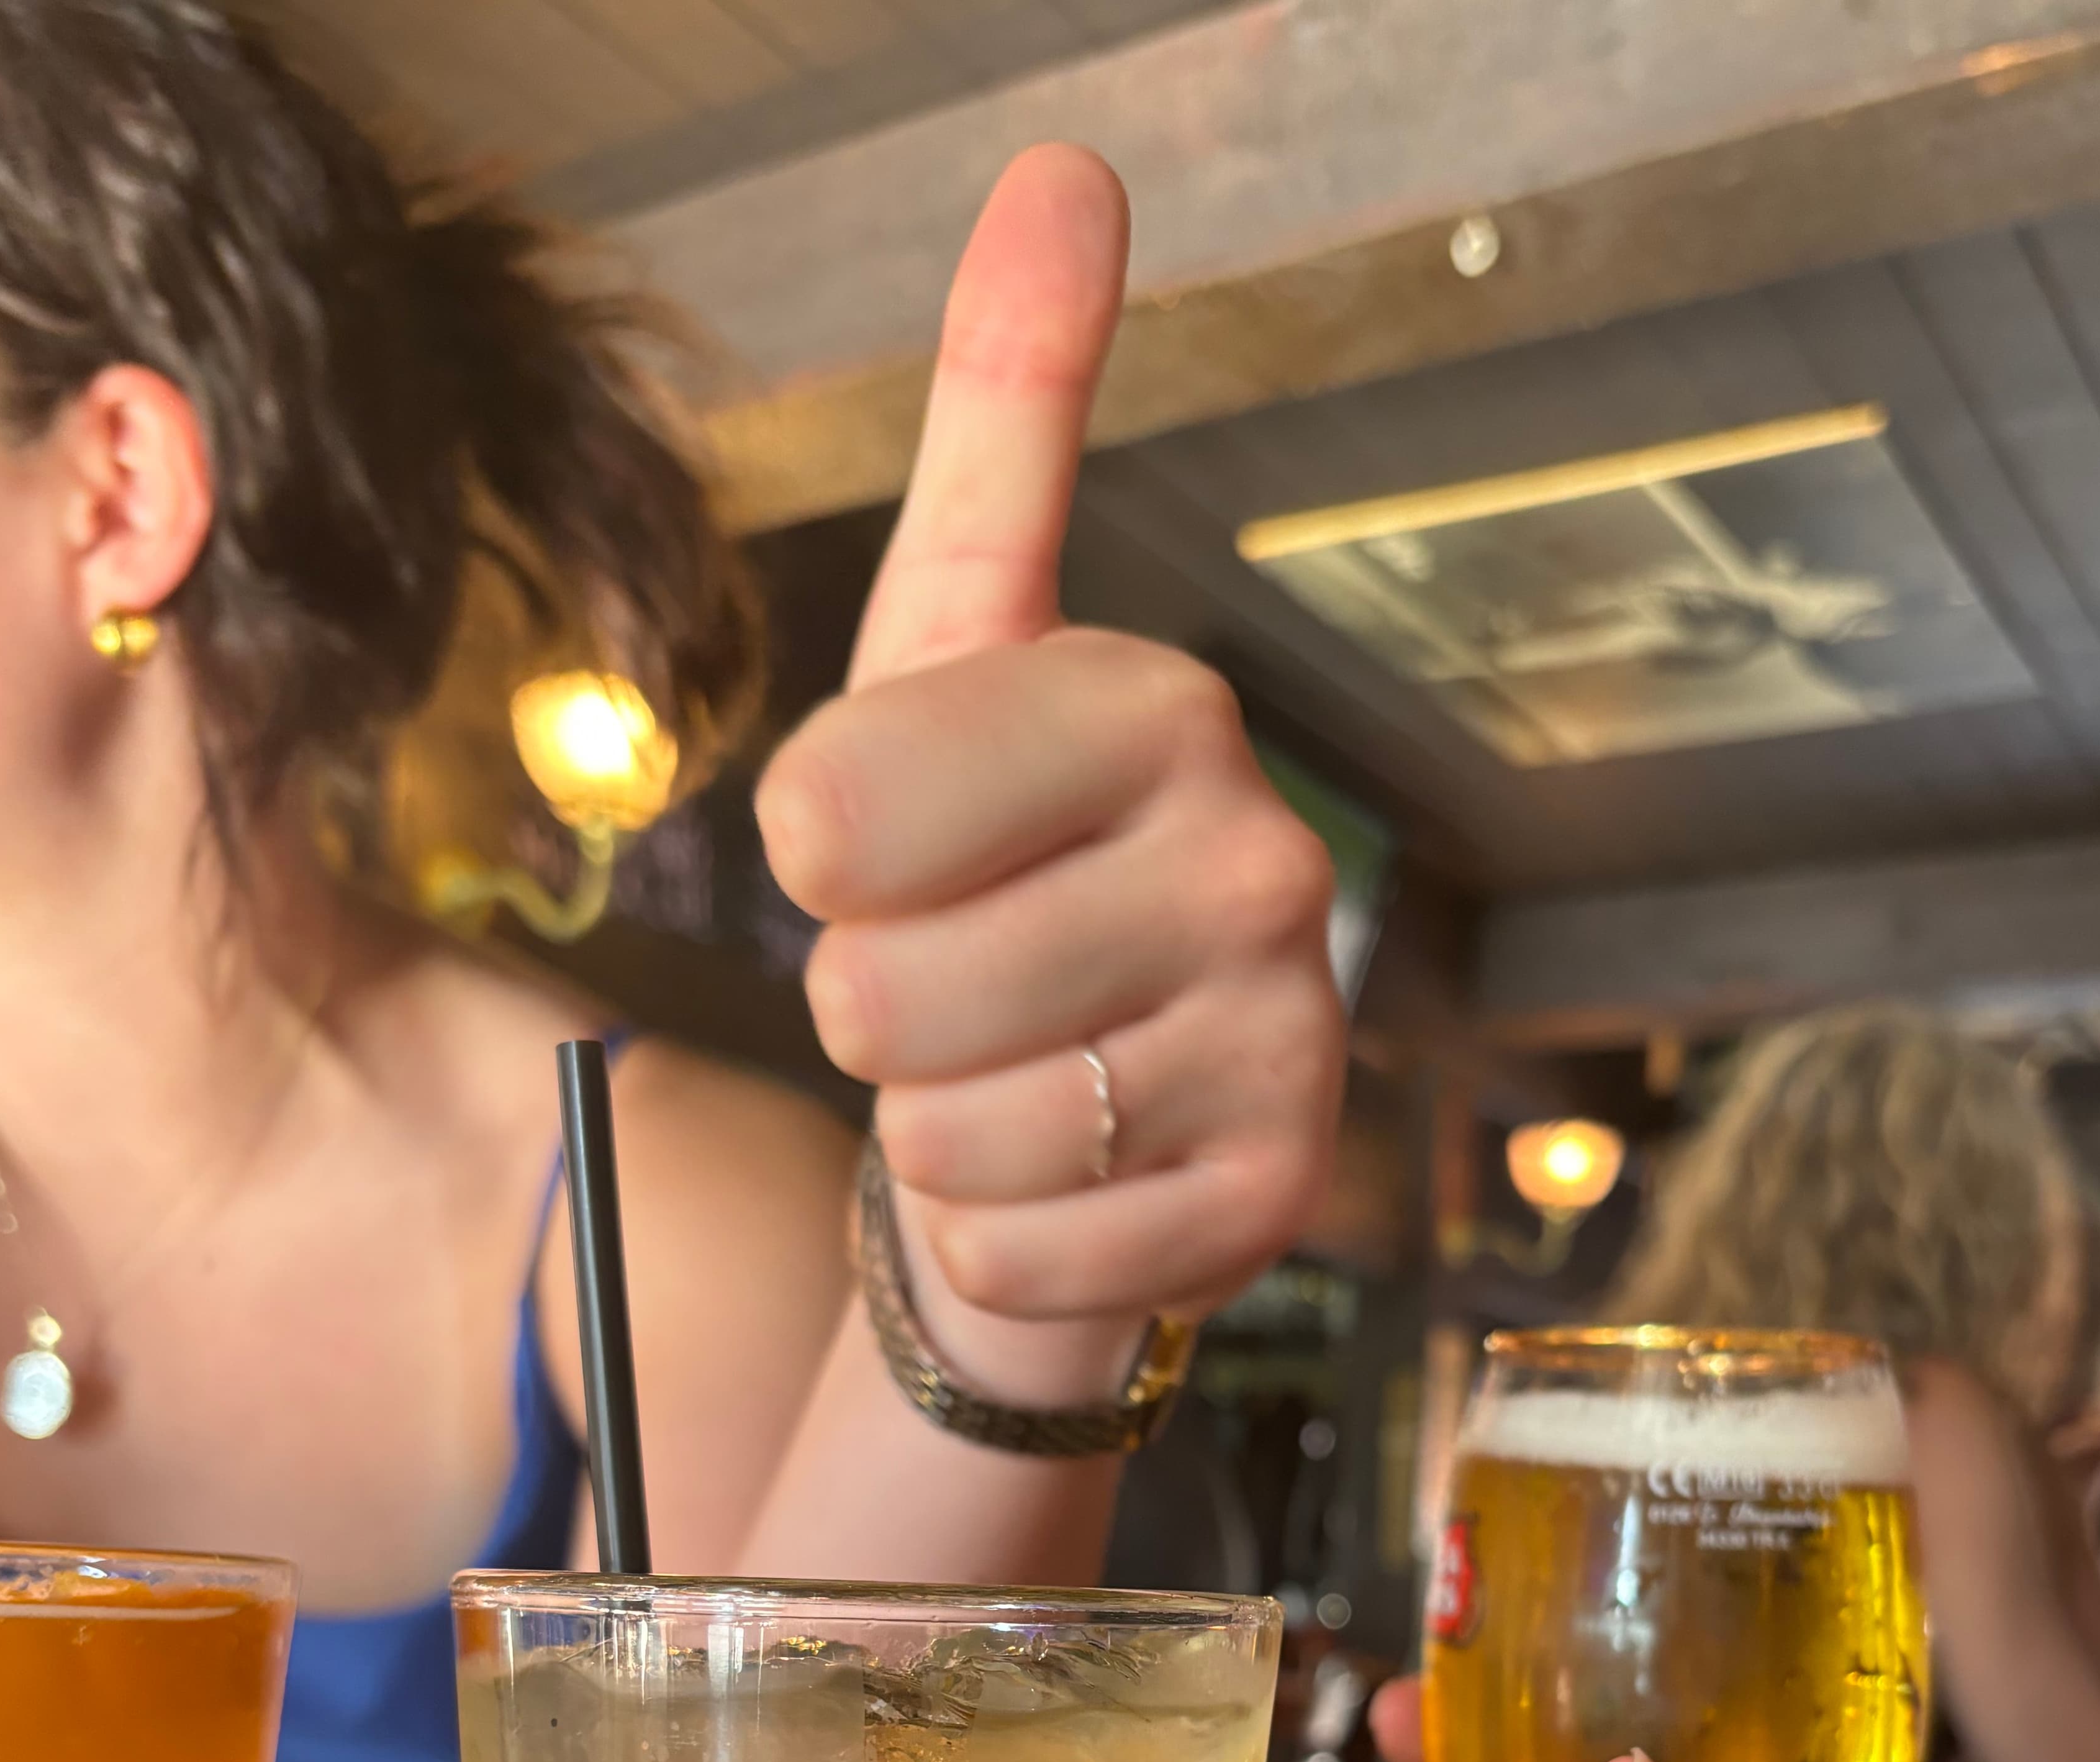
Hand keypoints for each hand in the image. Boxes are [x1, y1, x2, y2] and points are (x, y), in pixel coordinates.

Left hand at [755, 148, 1342, 1404]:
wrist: (1086, 1113)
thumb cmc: (987, 881)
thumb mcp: (952, 652)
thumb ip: (1002, 427)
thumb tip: (1066, 166)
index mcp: (1154, 705)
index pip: (840, 804)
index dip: (815, 859)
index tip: (882, 854)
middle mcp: (1257, 860)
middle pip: (879, 991)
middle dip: (874, 1015)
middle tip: (956, 990)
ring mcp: (1284, 1044)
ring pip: (950, 1135)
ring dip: (936, 1134)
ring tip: (1015, 1082)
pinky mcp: (1272, 1205)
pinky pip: (1023, 1256)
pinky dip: (1003, 1243)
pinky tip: (1067, 1181)